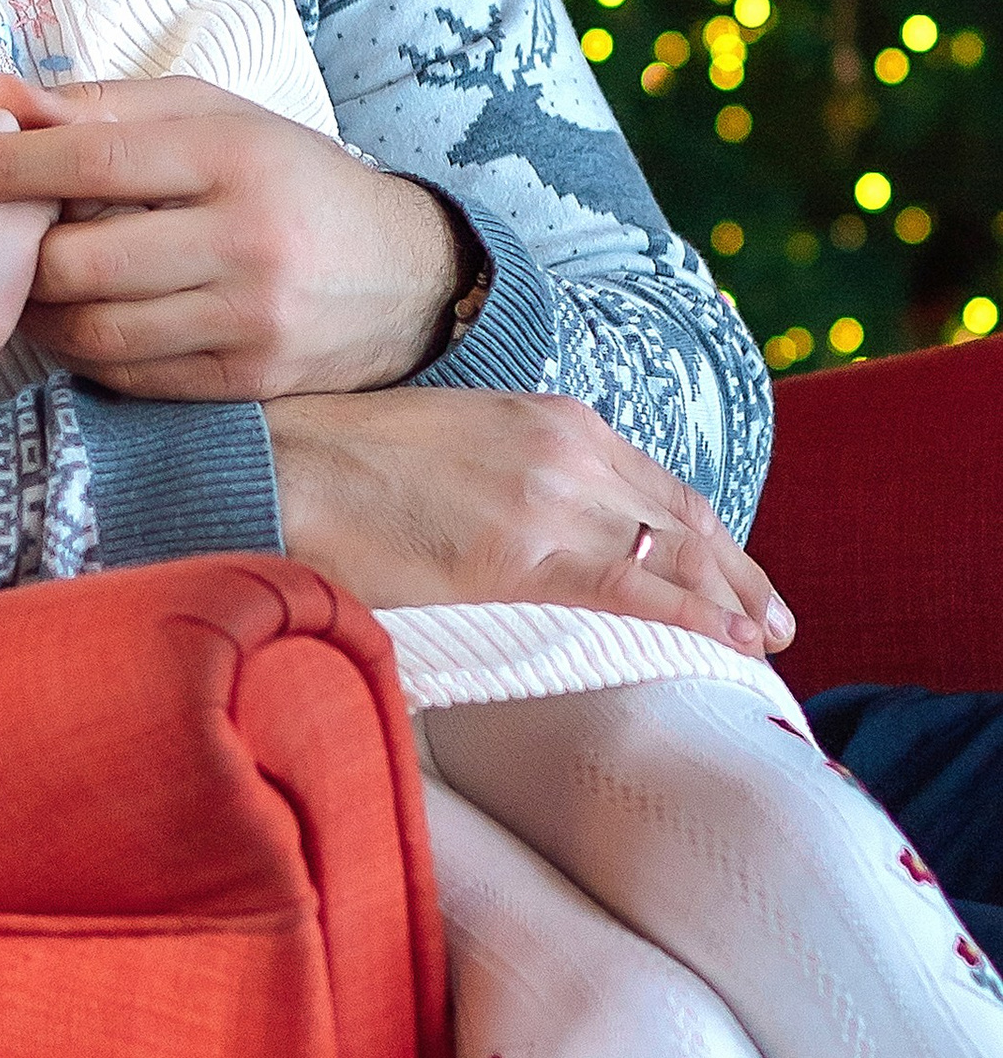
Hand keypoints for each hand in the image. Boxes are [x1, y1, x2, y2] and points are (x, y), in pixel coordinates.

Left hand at [0, 73, 460, 398]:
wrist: (409, 274)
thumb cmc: (290, 177)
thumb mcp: (215, 117)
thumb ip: (107, 109)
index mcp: (235, 154)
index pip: (93, 163)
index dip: (5, 168)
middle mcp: (247, 240)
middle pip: (85, 259)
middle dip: (17, 255)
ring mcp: (252, 320)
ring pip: (100, 330)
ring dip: (40, 314)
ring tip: (23, 287)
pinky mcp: (252, 382)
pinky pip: (134, 377)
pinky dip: (86, 353)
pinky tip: (74, 324)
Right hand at [263, 385, 794, 656]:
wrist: (285, 463)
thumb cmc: (347, 460)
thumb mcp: (457, 442)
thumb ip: (513, 473)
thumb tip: (529, 526)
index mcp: (552, 417)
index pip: (659, 482)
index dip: (708, 533)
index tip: (734, 569)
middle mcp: (567, 449)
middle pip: (683, 518)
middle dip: (738, 570)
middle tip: (773, 617)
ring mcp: (549, 500)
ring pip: (674, 554)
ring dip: (732, 600)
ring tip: (767, 640)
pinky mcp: (519, 555)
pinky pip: (633, 590)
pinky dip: (695, 616)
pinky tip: (733, 640)